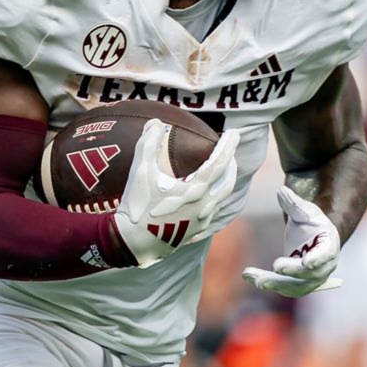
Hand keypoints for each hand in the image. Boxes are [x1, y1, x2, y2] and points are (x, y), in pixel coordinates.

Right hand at [114, 120, 238, 267]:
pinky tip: (207, 200)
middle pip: (227, 182)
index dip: (228, 146)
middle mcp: (203, 206)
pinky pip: (211, 214)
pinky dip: (213, 202)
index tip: (234, 133)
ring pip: (220, 199)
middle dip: (231, 165)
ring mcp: (200, 222)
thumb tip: (155, 122)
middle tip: (229, 152)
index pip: (218, 163)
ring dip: (223, 183)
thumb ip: (148, 143)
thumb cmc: (137, 205)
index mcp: (194, 189)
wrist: (132, 243)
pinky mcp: (195, 233)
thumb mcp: (140, 172)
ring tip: (220, 174)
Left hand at [242, 186, 342, 296]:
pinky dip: (267, 283)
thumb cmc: (312, 223)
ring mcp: (311, 279)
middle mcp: (323, 267)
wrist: (313, 239)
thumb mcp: (306, 211)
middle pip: (310, 274)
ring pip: (295, 286)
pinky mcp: (297, 285)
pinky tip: (249, 277)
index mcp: (329, 246)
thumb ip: (294, 204)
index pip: (326, 254)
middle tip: (275, 266)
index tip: (307, 263)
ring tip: (255, 279)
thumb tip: (281, 191)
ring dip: (275, 283)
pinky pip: (283, 287)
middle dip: (292, 271)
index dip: (318, 259)